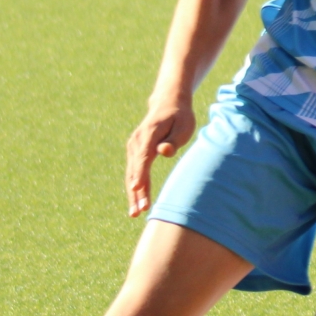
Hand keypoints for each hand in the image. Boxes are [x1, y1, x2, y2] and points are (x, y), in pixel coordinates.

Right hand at [126, 96, 196, 216]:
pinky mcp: (135, 151)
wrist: (167, 102)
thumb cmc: (180, 116)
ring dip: (133, 193)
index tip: (138, 189)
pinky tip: (137, 200)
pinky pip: (134, 171)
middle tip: (138, 212)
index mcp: (149, 134)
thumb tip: (164, 152)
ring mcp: (134, 146)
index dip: (141, 174)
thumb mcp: (184, 125)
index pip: (144, 158)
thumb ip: (174, 140)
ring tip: (135, 213)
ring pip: (132, 173)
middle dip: (136, 192)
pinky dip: (134, 186)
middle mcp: (137, 141)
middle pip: (135, 170)